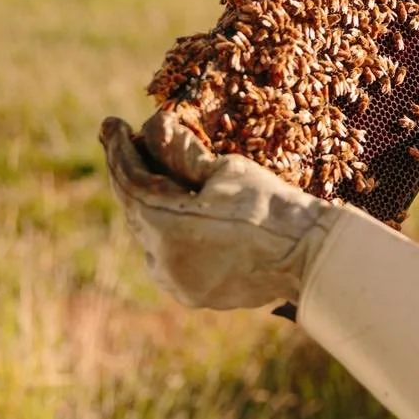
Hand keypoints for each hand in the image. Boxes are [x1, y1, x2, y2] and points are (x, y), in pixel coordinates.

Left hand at [100, 112, 343, 310]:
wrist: (307, 254)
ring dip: (150, 205)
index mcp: (168, 226)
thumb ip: (180, 151)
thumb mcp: (225, 169)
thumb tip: (150, 123)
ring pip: (149, 235)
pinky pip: (167, 257)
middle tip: (130, 141)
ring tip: (159, 175)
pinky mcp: (192, 294)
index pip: (129, 181)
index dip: (118, 150)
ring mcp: (176, 283)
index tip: (111, 124)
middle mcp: (163, 260)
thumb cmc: (269, 204)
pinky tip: (180, 212)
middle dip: (133, 174)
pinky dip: (167, 232)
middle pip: (136, 208)